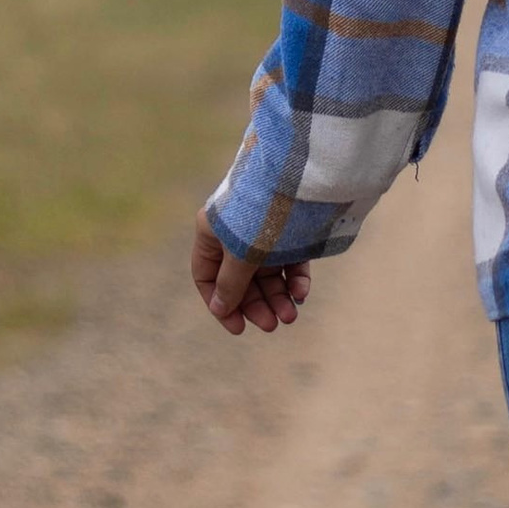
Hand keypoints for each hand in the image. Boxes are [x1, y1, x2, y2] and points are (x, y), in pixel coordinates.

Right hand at [190, 217, 311, 336]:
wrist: (297, 179)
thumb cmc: (260, 215)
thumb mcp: (240, 254)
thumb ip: (229, 283)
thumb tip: (220, 307)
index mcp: (212, 233)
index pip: (207, 276)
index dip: (221, 303)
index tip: (239, 328)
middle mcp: (235, 233)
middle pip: (241, 279)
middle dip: (258, 304)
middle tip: (274, 325)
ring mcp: (263, 232)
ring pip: (268, 273)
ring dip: (278, 296)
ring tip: (291, 315)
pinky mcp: (290, 230)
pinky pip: (289, 261)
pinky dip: (294, 278)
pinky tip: (301, 292)